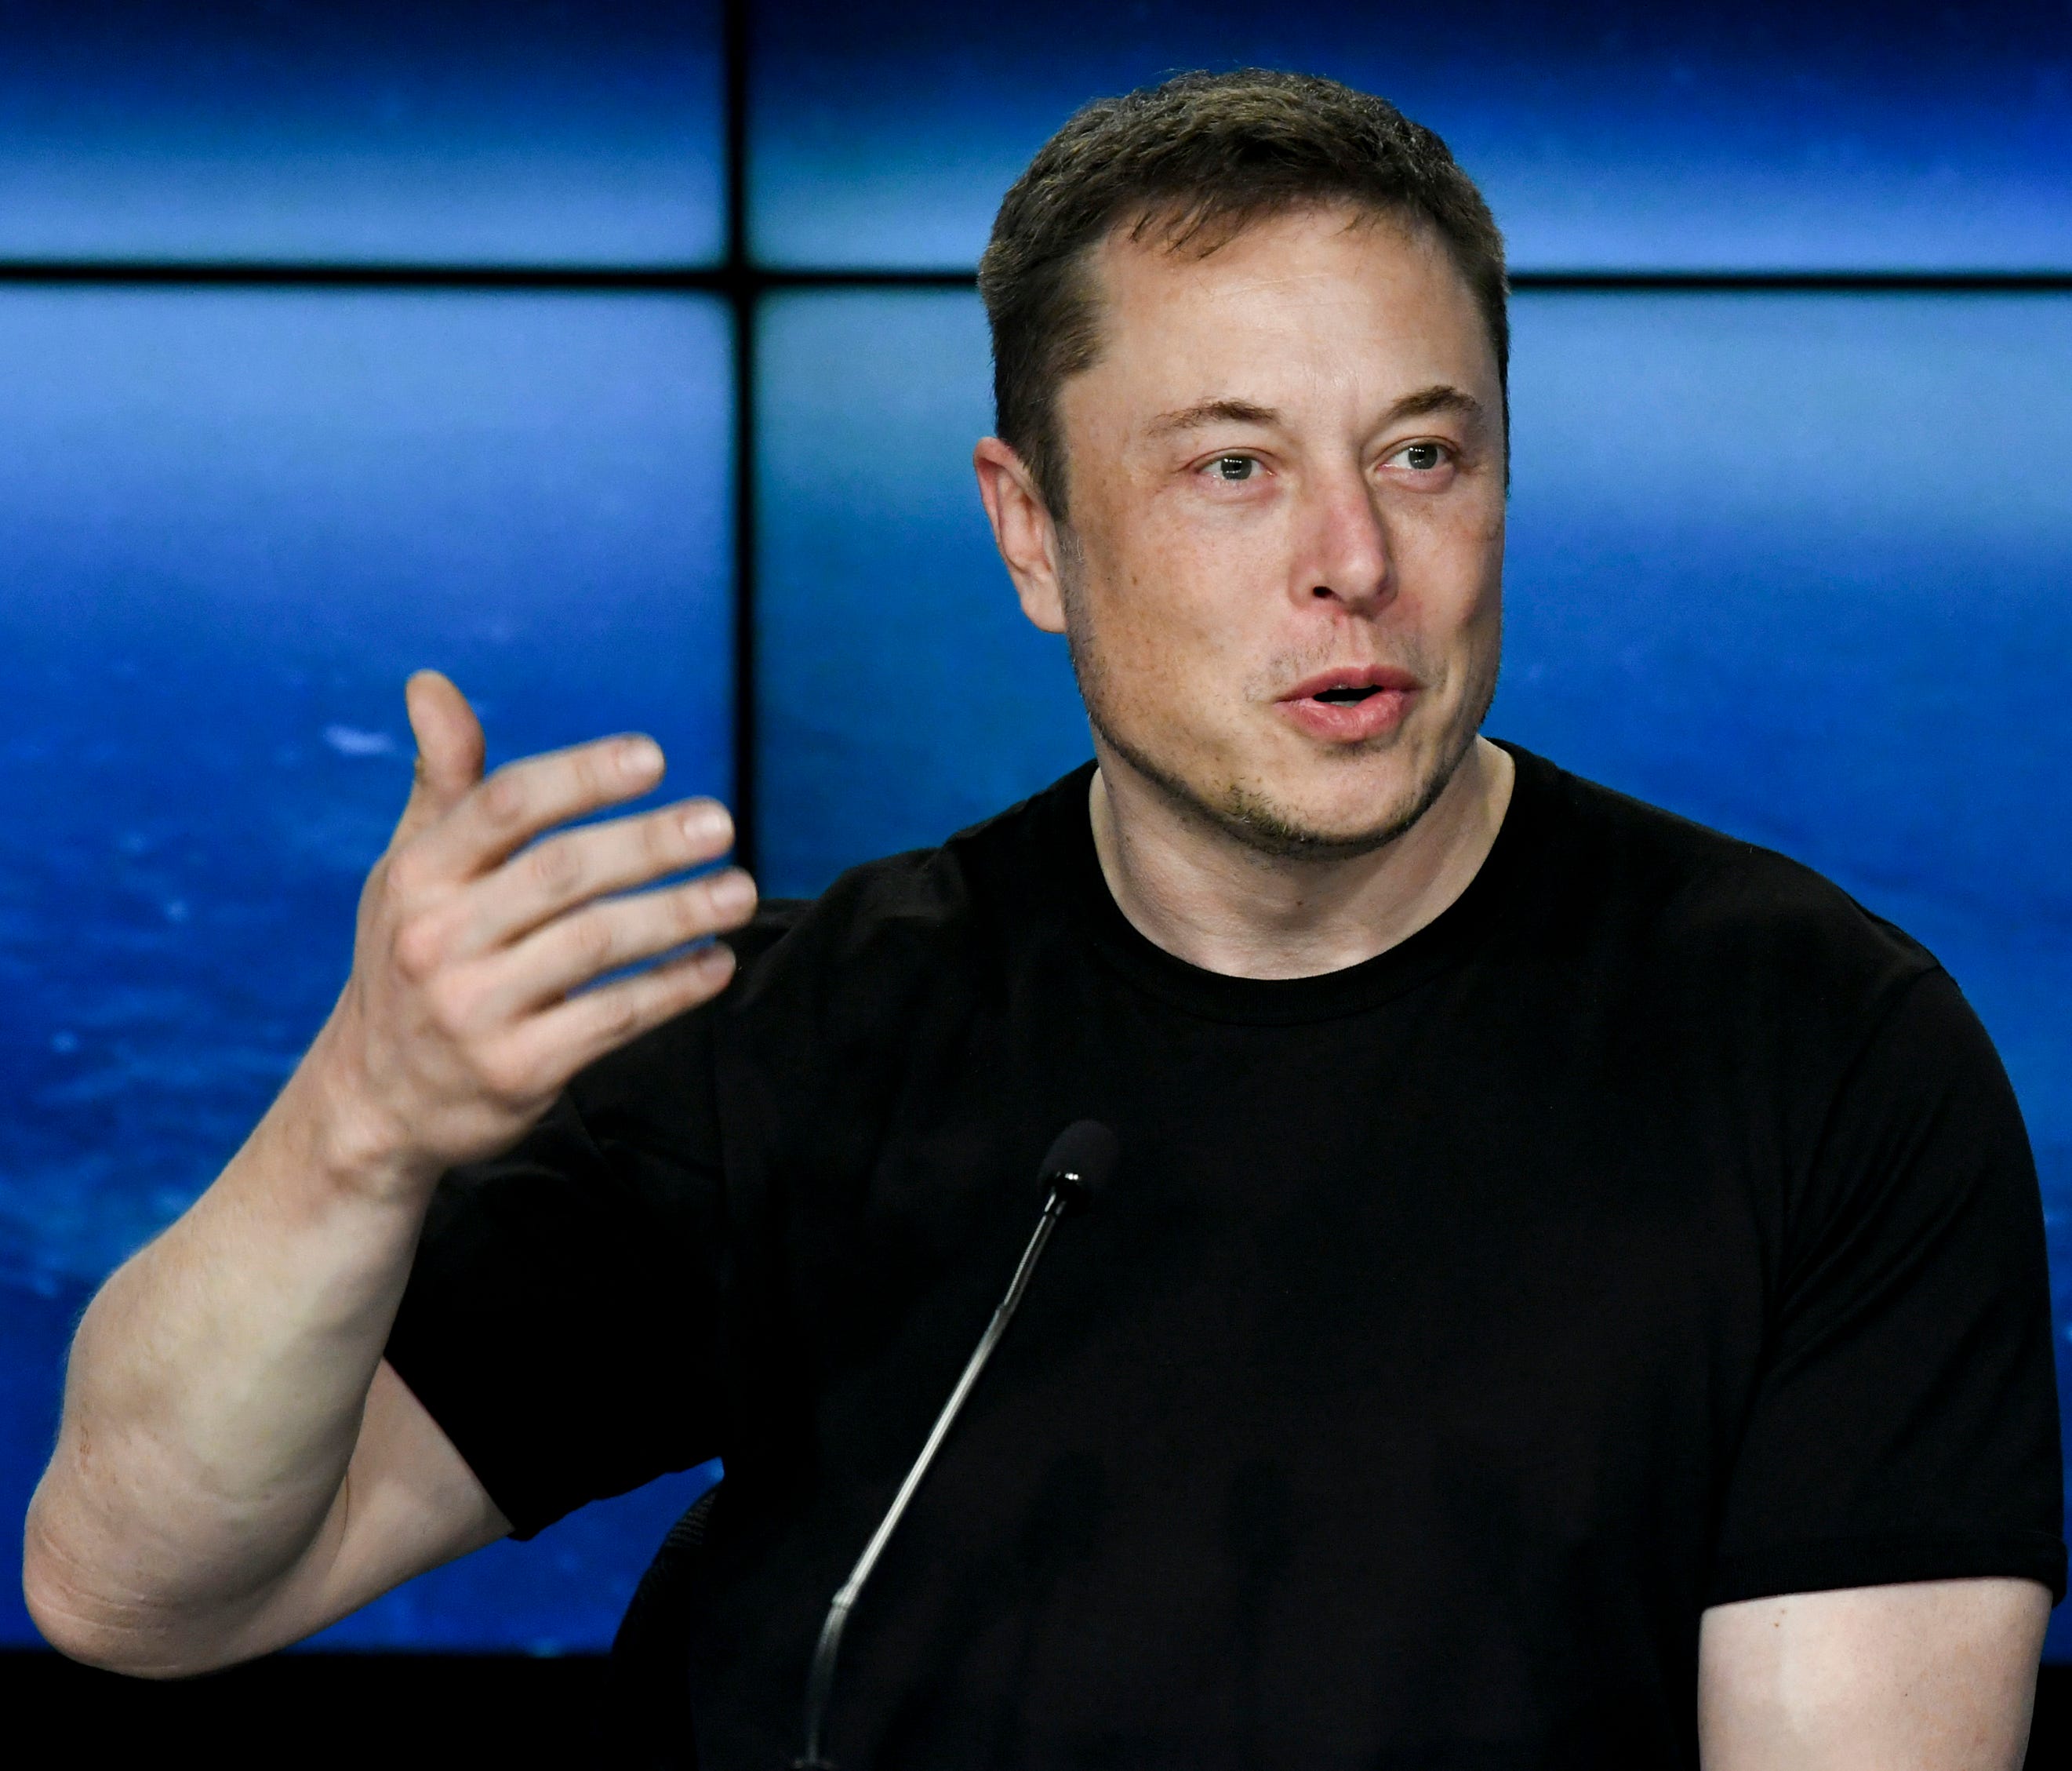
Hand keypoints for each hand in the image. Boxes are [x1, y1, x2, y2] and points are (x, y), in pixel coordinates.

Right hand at [308, 671, 754, 1189]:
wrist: (375, 1102)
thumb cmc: (413, 958)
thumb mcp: (410, 869)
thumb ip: (444, 782)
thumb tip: (430, 682)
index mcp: (417, 875)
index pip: (503, 806)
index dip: (581, 775)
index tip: (654, 757)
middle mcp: (437, 940)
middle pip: (562, 873)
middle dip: (649, 843)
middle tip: (719, 825)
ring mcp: (475, 1010)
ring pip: (597, 945)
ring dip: (679, 914)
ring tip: (740, 892)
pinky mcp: (516, 1072)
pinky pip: (613, 1019)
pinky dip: (673, 989)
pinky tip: (716, 963)